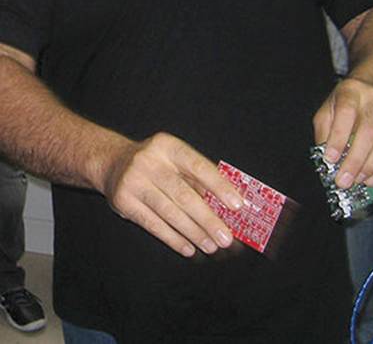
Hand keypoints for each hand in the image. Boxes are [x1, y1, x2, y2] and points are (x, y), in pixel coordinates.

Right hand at [99, 132, 243, 256]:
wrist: (112, 163)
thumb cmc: (155, 163)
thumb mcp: (174, 159)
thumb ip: (196, 178)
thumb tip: (224, 205)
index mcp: (168, 146)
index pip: (199, 166)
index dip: (220, 186)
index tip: (237, 204)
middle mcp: (150, 162)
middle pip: (184, 194)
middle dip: (208, 219)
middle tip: (226, 237)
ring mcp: (134, 182)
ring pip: (170, 212)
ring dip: (193, 233)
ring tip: (211, 245)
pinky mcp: (124, 202)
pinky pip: (153, 225)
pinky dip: (173, 238)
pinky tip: (189, 247)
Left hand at [313, 78, 372, 189]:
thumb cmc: (350, 100)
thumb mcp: (330, 107)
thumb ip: (324, 131)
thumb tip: (326, 159)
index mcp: (352, 91)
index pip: (346, 113)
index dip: (338, 138)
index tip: (331, 159)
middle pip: (369, 131)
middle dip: (356, 160)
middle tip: (345, 180)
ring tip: (359, 181)